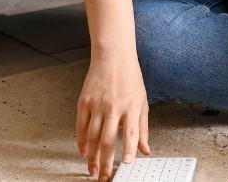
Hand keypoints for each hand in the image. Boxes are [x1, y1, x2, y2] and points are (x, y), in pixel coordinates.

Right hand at [77, 52, 150, 180]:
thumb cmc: (130, 78)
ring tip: (92, 170)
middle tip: (104, 177)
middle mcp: (114, 107)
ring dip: (92, 157)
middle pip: (109, 140)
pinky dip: (82, 142)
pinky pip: (81, 127)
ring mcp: (97, 105)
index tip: (127, 164)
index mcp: (131, 107)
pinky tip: (84, 152)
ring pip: (93, 137)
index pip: (131, 133)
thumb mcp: (142, 102)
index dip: (129, 150)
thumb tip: (145, 150)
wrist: (113, 57)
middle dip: (106, 162)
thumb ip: (143, 128)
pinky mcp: (84, 102)